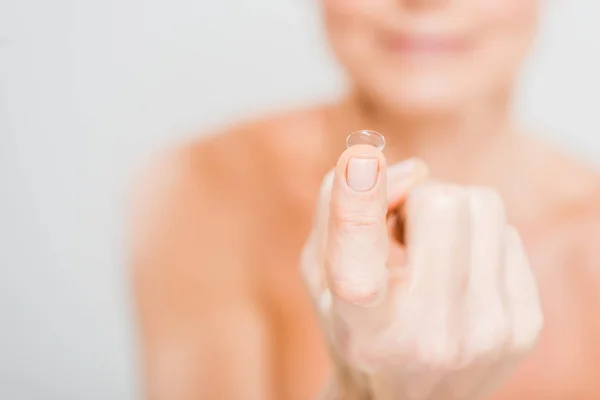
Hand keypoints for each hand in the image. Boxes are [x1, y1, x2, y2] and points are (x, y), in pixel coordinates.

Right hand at [301, 145, 542, 399]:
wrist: (413, 399)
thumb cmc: (357, 325)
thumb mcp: (320, 276)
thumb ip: (337, 210)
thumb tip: (406, 168)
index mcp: (364, 330)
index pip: (358, 267)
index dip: (358, 207)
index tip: (360, 161)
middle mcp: (429, 339)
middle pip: (442, 203)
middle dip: (416, 199)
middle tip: (402, 231)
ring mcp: (487, 334)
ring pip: (482, 204)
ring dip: (450, 213)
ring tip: (431, 252)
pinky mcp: (525, 326)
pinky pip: (507, 233)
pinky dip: (477, 240)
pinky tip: (459, 275)